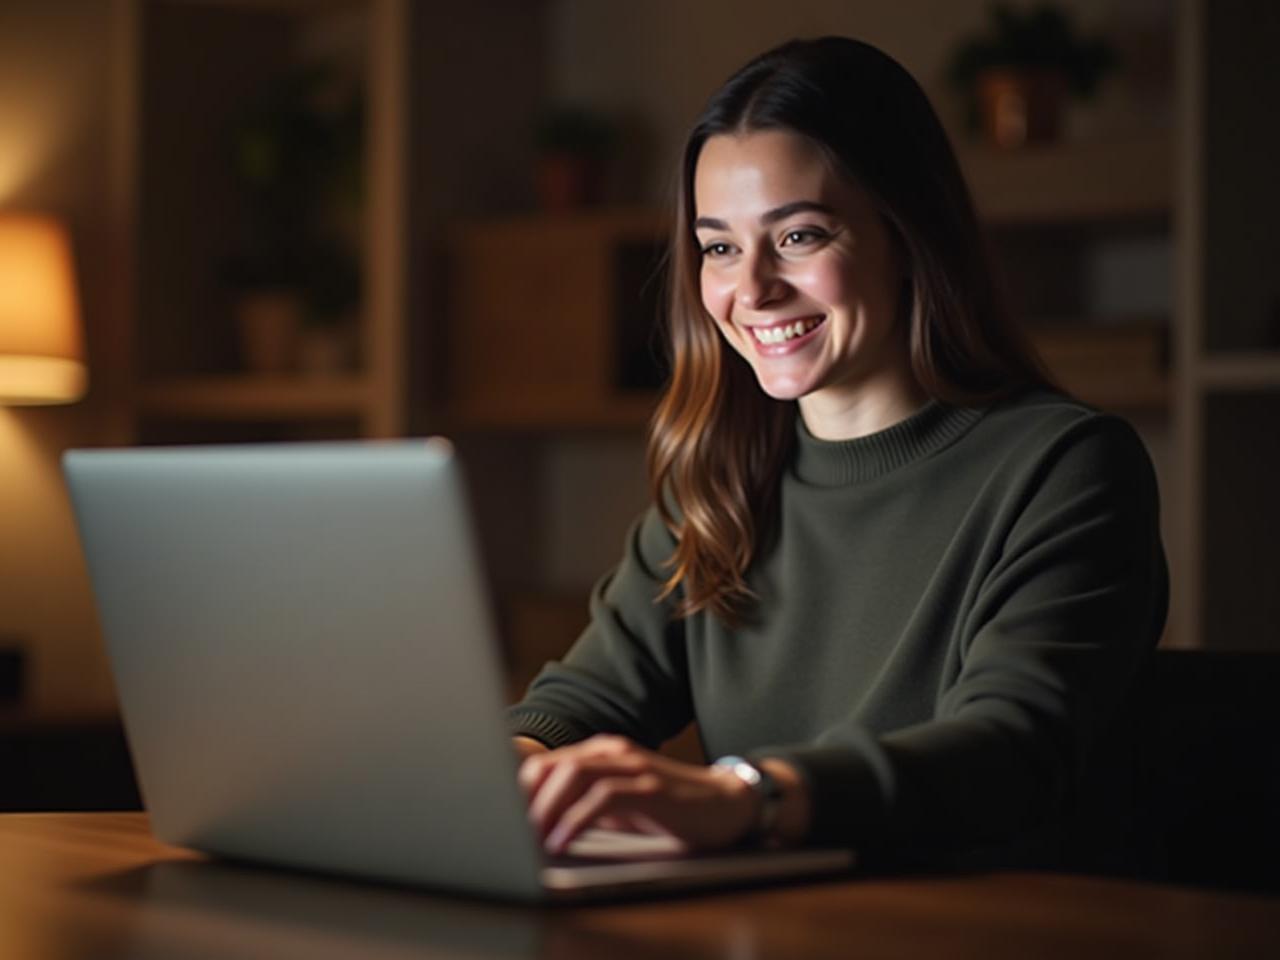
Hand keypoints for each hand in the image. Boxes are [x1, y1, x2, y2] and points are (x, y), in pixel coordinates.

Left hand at [517, 734, 758, 855]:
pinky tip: (563, 840)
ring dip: (546, 808)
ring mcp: (634, 766)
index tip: (499, 818)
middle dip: (525, 800)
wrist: (725, 804)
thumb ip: (583, 804)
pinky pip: (603, 797)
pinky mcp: (652, 788)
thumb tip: (536, 822)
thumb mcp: (619, 805)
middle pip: (554, 766)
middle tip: (506, 831)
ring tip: (529, 838)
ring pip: (575, 775)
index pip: (548, 763)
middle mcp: (614, 752)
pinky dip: (576, 818)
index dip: (519, 790)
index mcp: (602, 752)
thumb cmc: (667, 807)